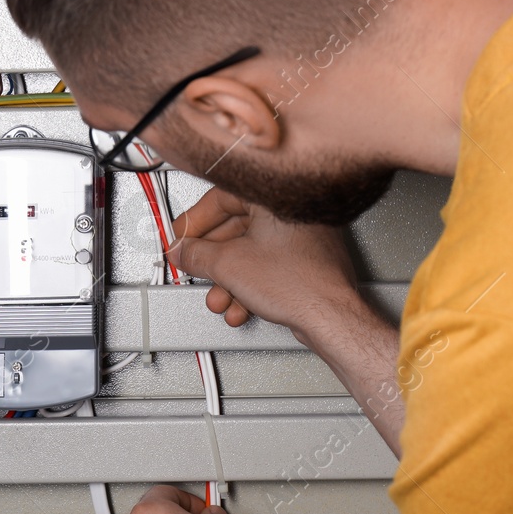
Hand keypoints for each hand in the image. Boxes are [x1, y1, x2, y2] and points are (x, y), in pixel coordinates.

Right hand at [171, 187, 360, 341]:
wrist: (330, 317)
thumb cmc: (300, 284)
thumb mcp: (228, 266)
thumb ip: (196, 255)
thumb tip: (182, 251)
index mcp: (275, 196)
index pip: (221, 198)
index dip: (195, 221)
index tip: (182, 237)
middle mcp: (293, 211)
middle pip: (235, 228)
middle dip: (211, 257)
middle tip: (194, 267)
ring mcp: (303, 236)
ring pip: (252, 251)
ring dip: (228, 278)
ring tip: (218, 296)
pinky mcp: (307, 260)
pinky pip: (268, 265)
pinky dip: (249, 283)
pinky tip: (239, 303)